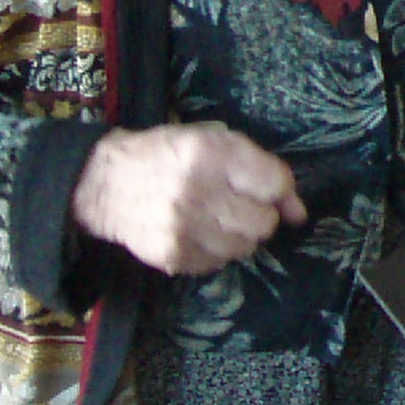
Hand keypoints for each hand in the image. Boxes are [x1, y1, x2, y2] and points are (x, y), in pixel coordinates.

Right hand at [71, 122, 306, 274]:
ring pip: (244, 247)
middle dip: (260, 215)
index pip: (274, 183)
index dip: (280, 191)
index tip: (272, 193)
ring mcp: (182, 228)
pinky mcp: (172, 255)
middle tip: (241, 206)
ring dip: (240, 235)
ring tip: (218, 218)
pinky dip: (217, 251)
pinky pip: (218, 264)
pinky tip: (199, 233)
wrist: (106, 183)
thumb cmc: (168, 154)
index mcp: (210, 153)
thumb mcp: (214, 141)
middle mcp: (197, 191)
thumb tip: (299, 213)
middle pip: (263, 222)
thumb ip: (260, 168)